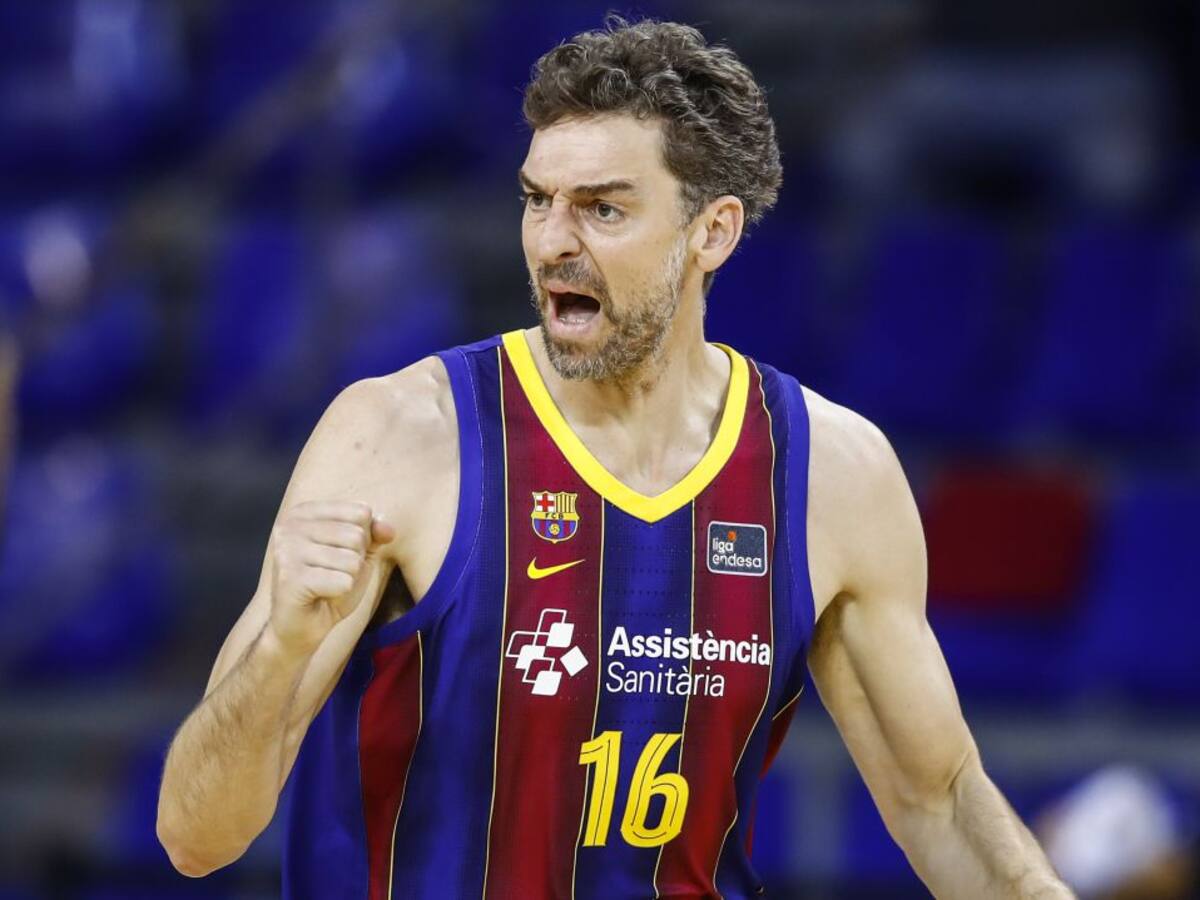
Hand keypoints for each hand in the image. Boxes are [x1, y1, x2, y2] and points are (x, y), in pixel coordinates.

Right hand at [266, 500, 395, 656]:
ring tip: (326, 586)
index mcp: (306, 512)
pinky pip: (343, 581)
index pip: (361, 513)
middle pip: (357, 535)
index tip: (340, 555)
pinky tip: (320, 596)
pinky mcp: (291, 578)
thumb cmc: (329, 586)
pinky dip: (340, 593)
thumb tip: (388, 527)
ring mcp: (287, 550)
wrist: (301, 626)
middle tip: (332, 575)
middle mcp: (291, 525)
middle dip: (355, 562)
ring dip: (347, 579)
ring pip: (352, 560)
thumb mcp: (358, 555)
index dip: (363, 541)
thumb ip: (374, 536)